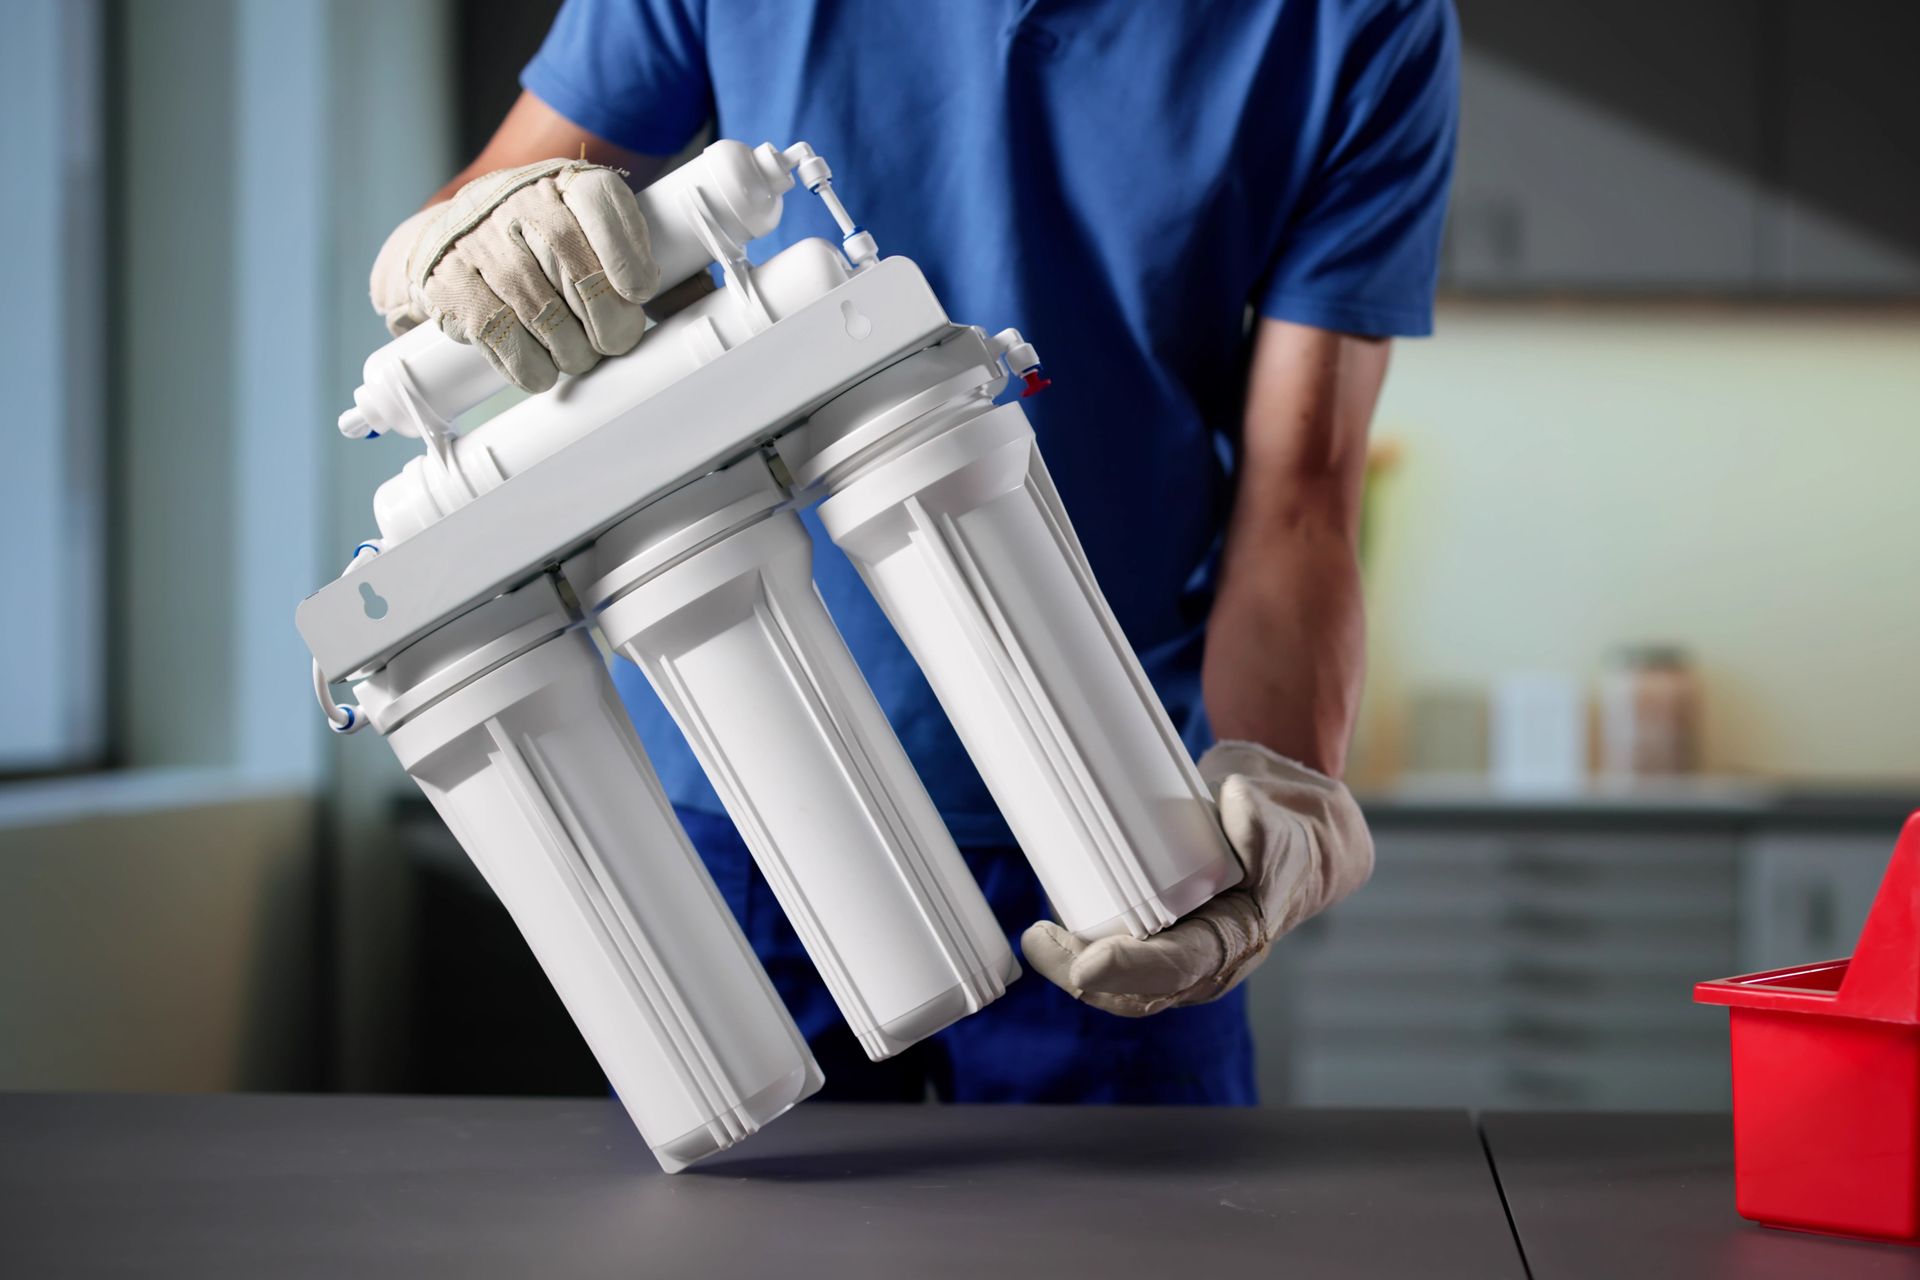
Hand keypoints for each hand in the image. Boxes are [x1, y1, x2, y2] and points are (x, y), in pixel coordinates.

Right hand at [369, 159, 658, 391]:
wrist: (452, 237)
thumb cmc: (546, 245)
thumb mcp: (597, 236)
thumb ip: (652, 266)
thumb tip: (705, 294)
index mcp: (567, 183)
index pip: (601, 202)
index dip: (626, 254)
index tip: (640, 292)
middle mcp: (519, 202)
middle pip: (577, 270)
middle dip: (608, 323)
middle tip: (614, 342)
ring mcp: (478, 241)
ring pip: (539, 311)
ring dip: (570, 351)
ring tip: (577, 356)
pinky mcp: (448, 283)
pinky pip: (498, 335)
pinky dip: (529, 366)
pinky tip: (541, 369)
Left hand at [1020, 740, 1372, 1016]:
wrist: (1284, 830)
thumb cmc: (1285, 839)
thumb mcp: (1284, 832)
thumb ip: (1262, 824)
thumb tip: (1235, 803)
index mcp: (1231, 944)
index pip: (1177, 968)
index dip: (1130, 970)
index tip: (1086, 963)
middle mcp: (1198, 956)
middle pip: (1133, 988)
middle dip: (1079, 973)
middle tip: (1038, 941)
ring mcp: (1170, 944)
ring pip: (1114, 977)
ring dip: (1070, 963)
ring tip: (1037, 938)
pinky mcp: (1148, 925)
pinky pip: (1108, 944)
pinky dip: (1076, 939)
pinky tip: (1048, 926)